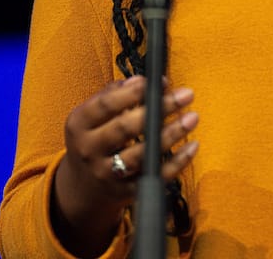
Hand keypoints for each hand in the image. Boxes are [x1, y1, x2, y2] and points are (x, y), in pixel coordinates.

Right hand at [52, 76, 198, 257]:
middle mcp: (89, 150)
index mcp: (79, 125)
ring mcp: (107, 174)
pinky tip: (192, 146)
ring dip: (170, 134)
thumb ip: (114, 93)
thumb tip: (142, 80)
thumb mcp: (92, 115)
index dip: (132, 92)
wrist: (83, 187)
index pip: (105, 105)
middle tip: (186, 94)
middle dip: (159, 109)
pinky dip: (177, 162)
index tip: (156, 81)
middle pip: (125, 128)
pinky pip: (155, 176)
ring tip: (192, 117)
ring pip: (141, 154)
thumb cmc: (96, 137)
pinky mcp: (126, 192)